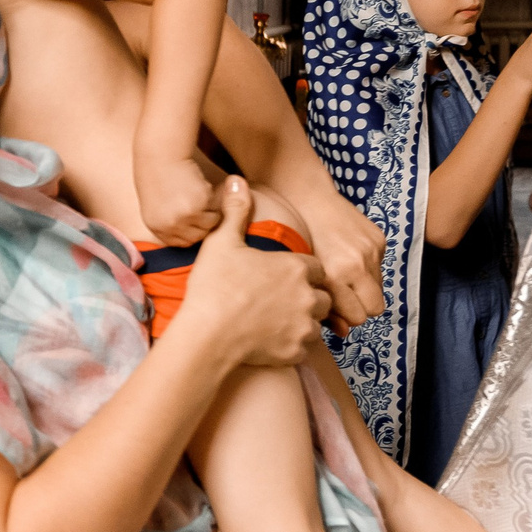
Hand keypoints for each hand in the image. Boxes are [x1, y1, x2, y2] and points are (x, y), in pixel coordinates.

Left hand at [135, 153, 222, 245]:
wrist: (161, 153)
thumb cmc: (158, 174)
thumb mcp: (156, 204)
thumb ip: (170, 221)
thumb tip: (193, 235)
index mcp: (155, 226)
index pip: (181, 242)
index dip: (192, 232)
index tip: (197, 220)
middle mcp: (168, 225)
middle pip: (198, 236)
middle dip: (204, 222)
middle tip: (203, 205)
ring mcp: (183, 217)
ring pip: (210, 224)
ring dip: (211, 210)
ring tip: (201, 193)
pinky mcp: (198, 205)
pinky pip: (215, 209)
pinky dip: (214, 198)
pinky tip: (203, 186)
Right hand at [172, 178, 331, 367]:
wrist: (208, 334)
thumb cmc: (214, 286)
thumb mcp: (221, 242)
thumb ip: (235, 211)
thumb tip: (237, 181)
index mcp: (296, 267)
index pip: (316, 268)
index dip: (301, 271)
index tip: (283, 277)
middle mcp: (308, 296)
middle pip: (323, 297)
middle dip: (308, 298)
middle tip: (281, 301)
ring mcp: (304, 325)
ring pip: (316, 323)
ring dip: (303, 322)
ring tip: (277, 322)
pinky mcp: (296, 351)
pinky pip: (303, 348)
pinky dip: (291, 345)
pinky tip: (270, 341)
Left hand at [305, 193, 387, 333]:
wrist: (307, 197)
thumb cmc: (297, 238)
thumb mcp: (304, 275)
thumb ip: (325, 305)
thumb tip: (343, 332)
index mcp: (335, 274)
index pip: (358, 317)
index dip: (347, 316)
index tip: (337, 309)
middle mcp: (357, 263)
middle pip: (375, 309)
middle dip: (361, 307)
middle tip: (344, 297)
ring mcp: (371, 250)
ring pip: (380, 290)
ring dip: (364, 288)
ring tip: (344, 276)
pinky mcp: (379, 239)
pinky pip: (380, 268)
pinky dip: (367, 268)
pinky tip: (348, 257)